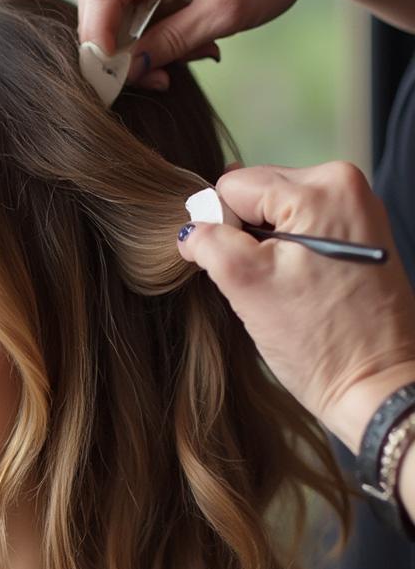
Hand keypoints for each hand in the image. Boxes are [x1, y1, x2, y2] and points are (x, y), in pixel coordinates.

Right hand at [76, 0, 331, 84]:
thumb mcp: (220, 15)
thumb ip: (167, 45)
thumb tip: (123, 74)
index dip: (100, 42)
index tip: (110, 81)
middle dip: (109, 41)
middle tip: (136, 77)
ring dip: (126, 38)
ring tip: (165, 63)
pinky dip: (139, 27)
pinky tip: (169, 43)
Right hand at [177, 162, 414, 455]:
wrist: (378, 385)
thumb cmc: (316, 339)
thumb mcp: (247, 284)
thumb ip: (209, 242)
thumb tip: (189, 228)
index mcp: (321, 185)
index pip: (233, 186)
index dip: (219, 228)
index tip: (236, 271)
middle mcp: (346, 184)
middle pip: (257, 195)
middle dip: (245, 236)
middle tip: (260, 284)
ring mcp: (358, 209)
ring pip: (276, 215)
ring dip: (264, 249)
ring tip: (280, 290)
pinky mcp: (362, 236)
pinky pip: (301, 231)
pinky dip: (287, 255)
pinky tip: (297, 288)